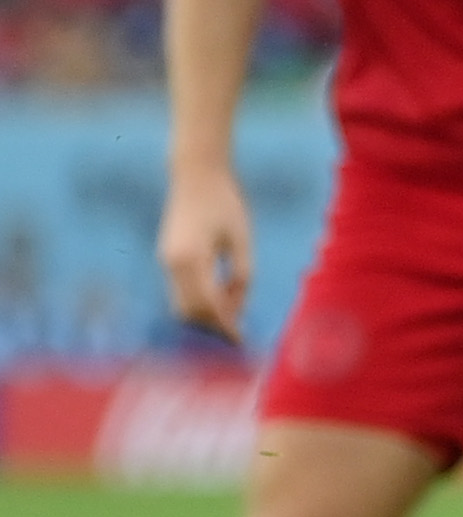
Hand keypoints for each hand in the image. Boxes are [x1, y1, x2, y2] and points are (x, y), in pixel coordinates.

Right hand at [160, 167, 252, 340]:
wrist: (195, 176)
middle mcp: (172, 263)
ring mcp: (165, 261)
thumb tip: (239, 308)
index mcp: (191, 259)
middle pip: (190, 311)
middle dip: (213, 325)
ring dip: (205, 315)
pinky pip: (180, 290)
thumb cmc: (225, 203)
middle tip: (238, 333)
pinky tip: (222, 299)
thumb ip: (242, 275)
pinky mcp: (167, 257)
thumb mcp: (242, 239)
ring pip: (181, 303)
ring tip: (233, 317)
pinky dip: (199, 300)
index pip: (208, 305)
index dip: (225, 325)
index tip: (241, 340)